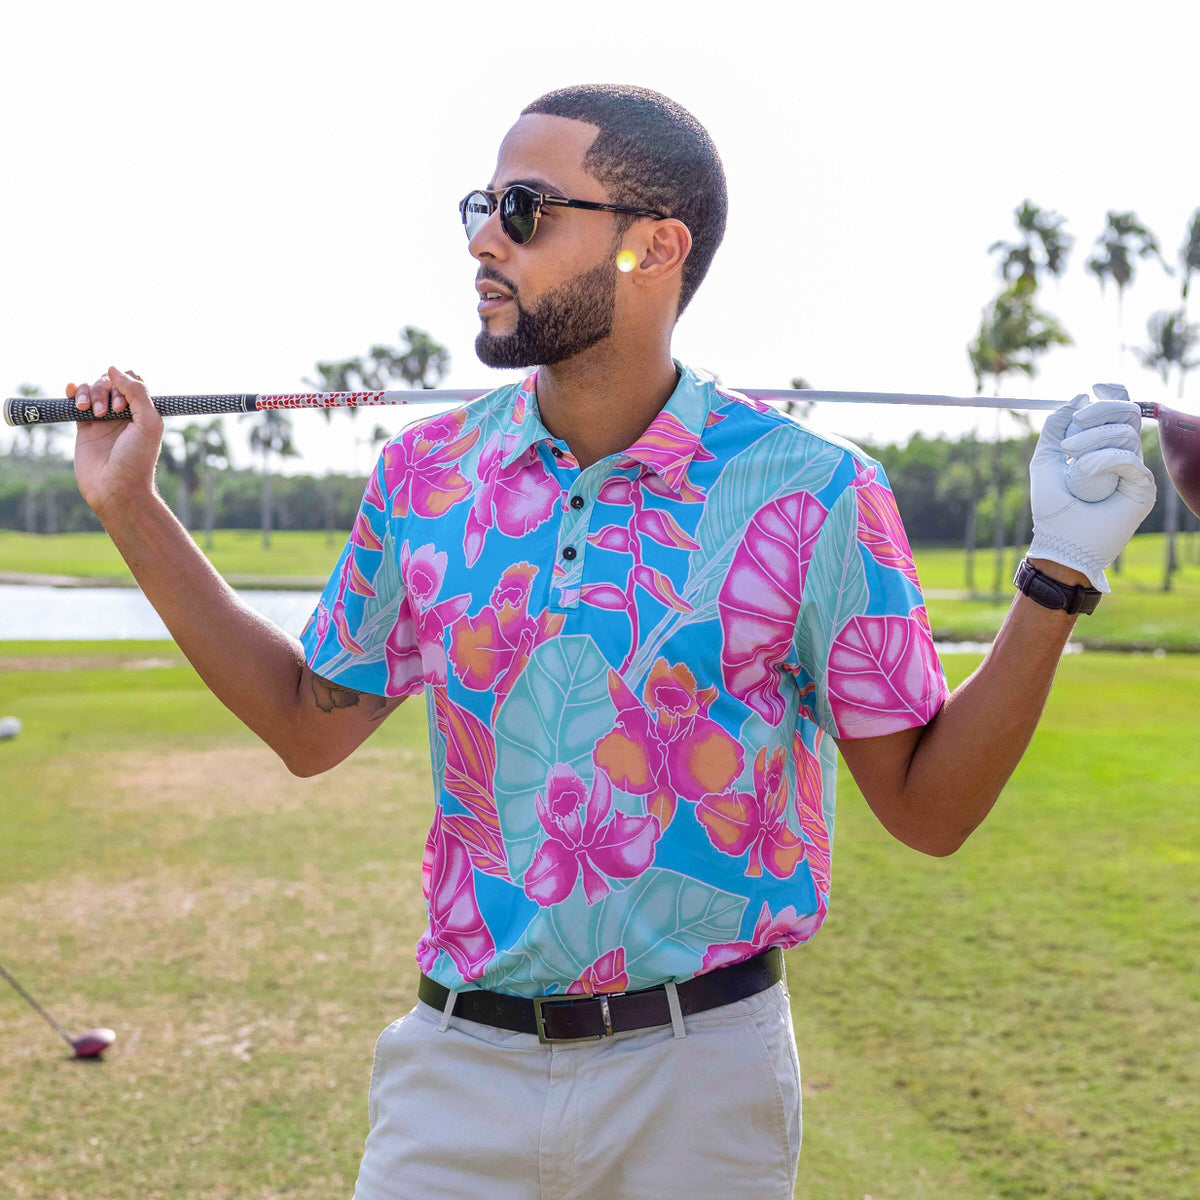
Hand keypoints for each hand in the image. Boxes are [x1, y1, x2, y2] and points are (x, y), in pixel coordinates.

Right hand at [68, 367, 164, 522]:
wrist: (116, 489)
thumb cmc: (136, 460)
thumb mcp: (148, 423)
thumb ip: (137, 393)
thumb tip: (114, 369)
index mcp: (143, 411)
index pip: (132, 381)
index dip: (125, 383)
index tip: (123, 405)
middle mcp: (124, 413)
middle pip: (110, 382)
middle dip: (105, 390)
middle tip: (108, 413)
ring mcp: (103, 420)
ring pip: (92, 390)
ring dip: (89, 393)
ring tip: (89, 411)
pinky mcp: (84, 428)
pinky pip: (75, 403)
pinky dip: (73, 392)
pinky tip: (71, 392)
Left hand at [1027, 384, 1155, 592]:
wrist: (1060, 541)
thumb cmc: (1052, 506)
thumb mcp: (1045, 459)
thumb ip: (1056, 427)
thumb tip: (1078, 397)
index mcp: (1102, 443)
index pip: (1118, 408)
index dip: (1112, 393)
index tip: (1094, 388)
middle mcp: (1122, 452)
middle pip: (1127, 412)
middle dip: (1100, 412)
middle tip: (1073, 428)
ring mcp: (1134, 469)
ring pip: (1125, 433)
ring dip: (1093, 442)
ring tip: (1072, 463)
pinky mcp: (1142, 487)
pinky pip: (1129, 459)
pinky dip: (1104, 460)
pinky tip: (1085, 472)